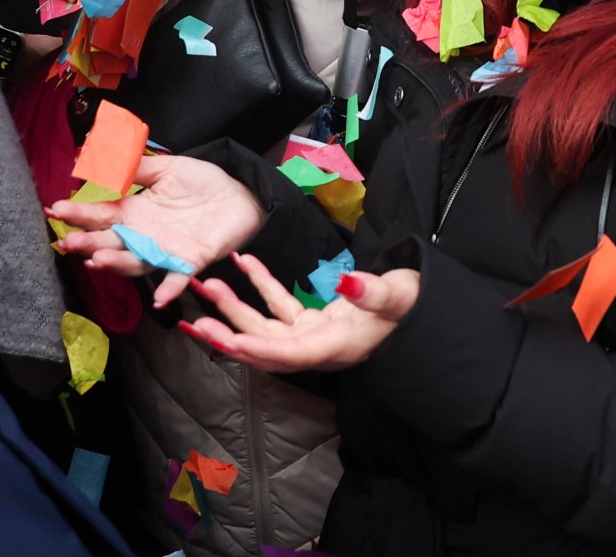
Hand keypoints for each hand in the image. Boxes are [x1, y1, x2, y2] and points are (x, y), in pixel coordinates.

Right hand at [47, 154, 264, 305]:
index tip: (56, 209)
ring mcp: (164, 250)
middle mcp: (144, 235)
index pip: (101, 214)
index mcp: (135, 211)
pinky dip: (169, 288)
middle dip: (88, 242)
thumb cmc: (203, 182)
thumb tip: (101, 157)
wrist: (241, 194)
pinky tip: (159, 297)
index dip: (79, 213)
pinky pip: (177, 277)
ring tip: (99, 259)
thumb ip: (137, 167)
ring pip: (135, 262)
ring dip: (118, 263)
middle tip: (68, 242)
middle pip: (111, 241)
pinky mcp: (190, 261)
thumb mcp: (167, 168)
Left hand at [181, 255, 419, 372]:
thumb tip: (348, 283)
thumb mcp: (401, 295)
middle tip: (196, 323)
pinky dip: (261, 285)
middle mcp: (319, 348)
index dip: (259, 349)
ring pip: (265, 327)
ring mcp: (312, 336)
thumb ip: (374, 292)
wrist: (418, 311)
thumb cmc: (413, 306)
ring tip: (208, 285)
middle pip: (265, 348)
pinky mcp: (311, 323)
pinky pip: (279, 306)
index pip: (291, 354)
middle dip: (229, 336)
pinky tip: (244, 261)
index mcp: (338, 347)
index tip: (229, 340)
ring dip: (235, 308)